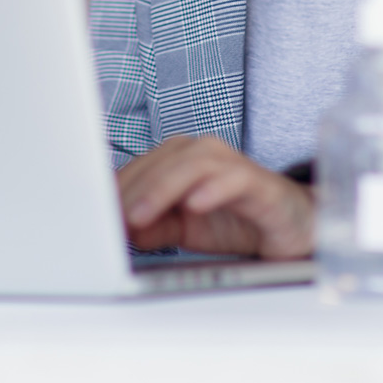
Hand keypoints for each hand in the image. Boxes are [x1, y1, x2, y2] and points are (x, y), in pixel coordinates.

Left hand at [116, 135, 313, 259]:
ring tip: (142, 216)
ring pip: (192, 164)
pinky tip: (194, 206)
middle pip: (161, 161)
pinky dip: (212, 189)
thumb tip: (117, 228)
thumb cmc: (234, 220)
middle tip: (113, 219)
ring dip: (163, 189)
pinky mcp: (258, 182)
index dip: (116, 191)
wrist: (287, 228)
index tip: (94, 214)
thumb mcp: (182, 230)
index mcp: (179, 159)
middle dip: (133, 191)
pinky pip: (234, 179)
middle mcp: (203, 153)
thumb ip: (151, 227)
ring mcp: (232, 164)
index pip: (140, 167)